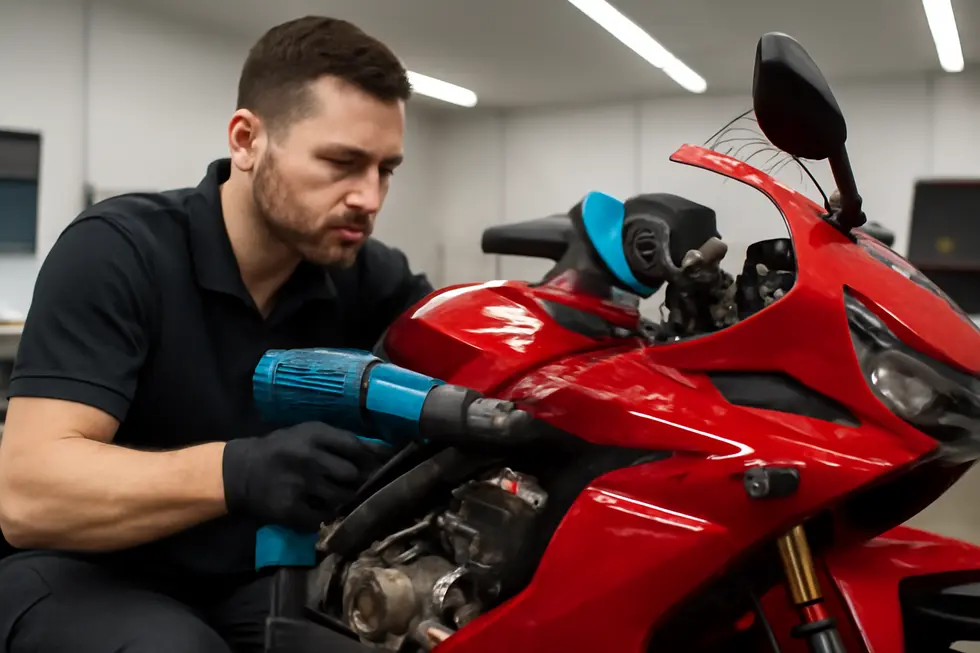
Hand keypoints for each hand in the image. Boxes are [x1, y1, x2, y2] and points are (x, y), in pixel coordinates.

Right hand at [222, 422, 376, 530]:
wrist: (240, 472)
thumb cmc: (282, 449)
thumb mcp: (309, 435)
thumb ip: (343, 442)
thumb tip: (385, 452)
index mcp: (314, 434)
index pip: (355, 446)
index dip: (372, 459)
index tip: (381, 467)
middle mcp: (309, 457)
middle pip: (352, 475)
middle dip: (357, 482)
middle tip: (354, 486)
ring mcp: (300, 484)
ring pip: (341, 498)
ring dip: (342, 501)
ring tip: (334, 498)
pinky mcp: (290, 509)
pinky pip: (322, 518)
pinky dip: (323, 517)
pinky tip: (316, 510)